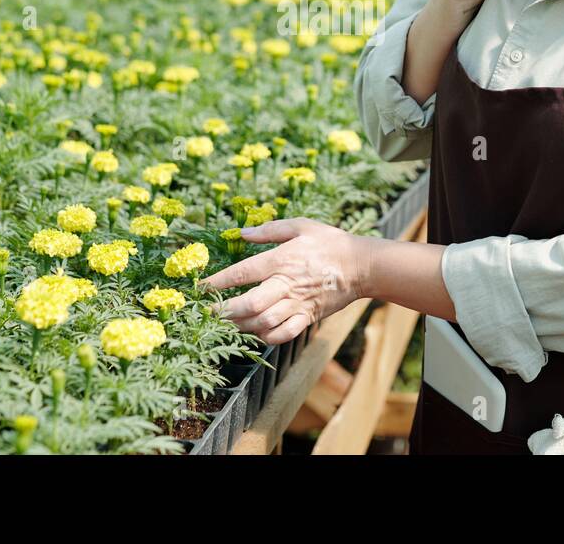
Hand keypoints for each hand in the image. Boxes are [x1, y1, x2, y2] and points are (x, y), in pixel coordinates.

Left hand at [197, 218, 366, 344]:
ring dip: (241, 326)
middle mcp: (287, 284)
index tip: (201, 288)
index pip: (242, 272)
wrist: (361, 266)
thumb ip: (269, 230)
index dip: (218, 281)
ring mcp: (298, 304)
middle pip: (250, 303)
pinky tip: (254, 332)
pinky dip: (265, 337)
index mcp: (282, 259)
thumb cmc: (330, 242)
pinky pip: (283, 334)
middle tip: (208, 312)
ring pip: (263, 322)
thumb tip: (240, 232)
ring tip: (226, 324)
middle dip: (225, 310)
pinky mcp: (308, 318)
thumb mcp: (301, 225)